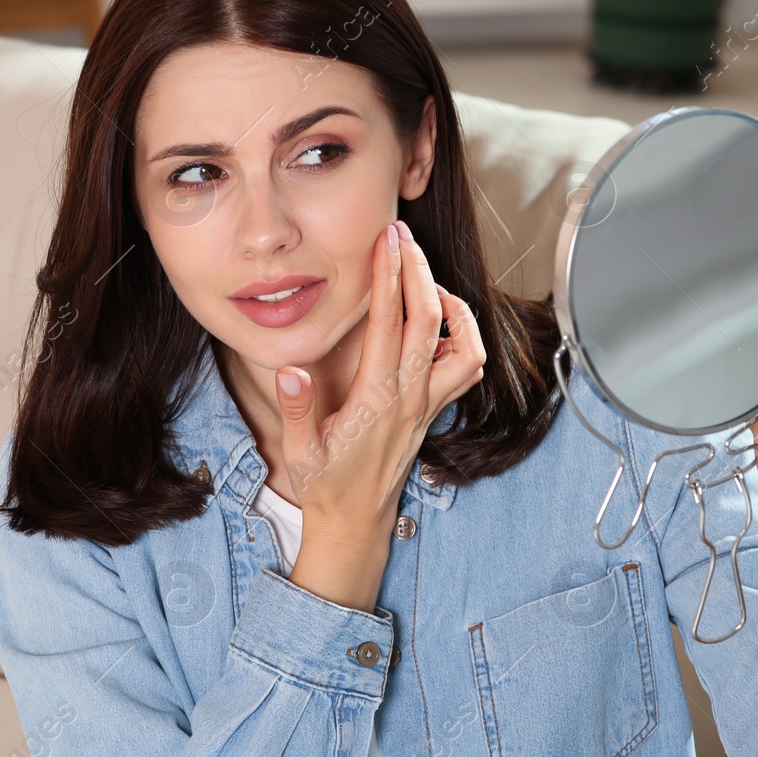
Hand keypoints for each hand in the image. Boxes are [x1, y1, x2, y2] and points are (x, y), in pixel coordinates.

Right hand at [273, 218, 486, 535]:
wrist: (356, 521)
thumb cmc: (326, 486)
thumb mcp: (300, 453)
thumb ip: (296, 411)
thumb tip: (290, 373)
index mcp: (377, 401)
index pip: (391, 326)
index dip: (389, 278)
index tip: (384, 241)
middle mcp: (411, 398)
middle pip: (432, 320)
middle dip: (418, 270)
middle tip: (401, 235)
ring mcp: (428, 404)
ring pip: (465, 345)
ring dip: (452, 304)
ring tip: (426, 278)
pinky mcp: (433, 410)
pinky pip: (466, 369)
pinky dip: (463, 337)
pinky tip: (439, 322)